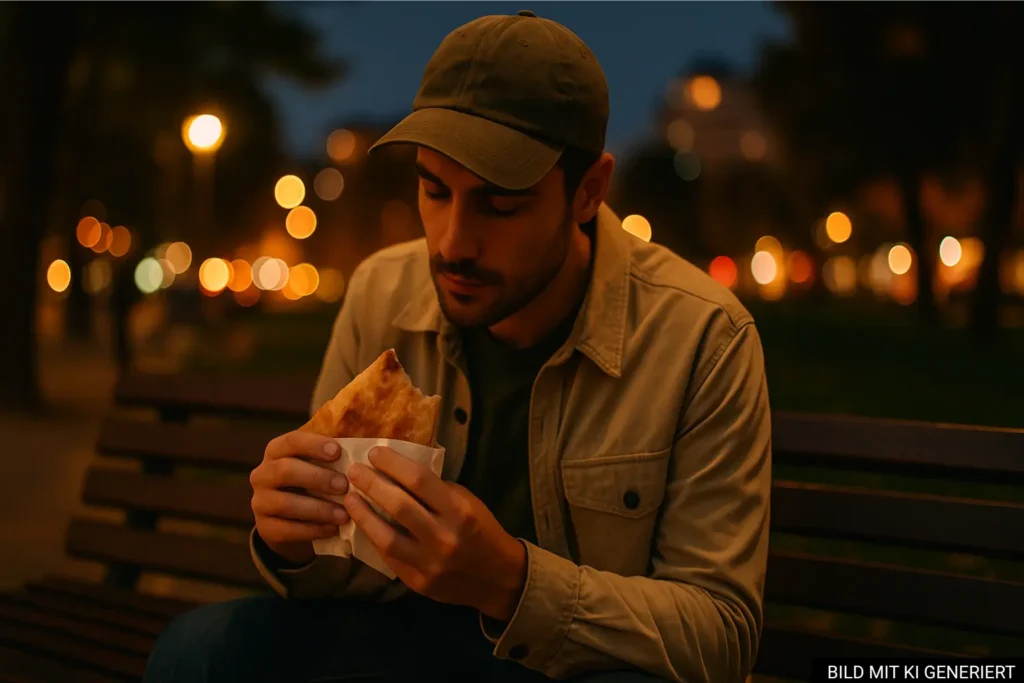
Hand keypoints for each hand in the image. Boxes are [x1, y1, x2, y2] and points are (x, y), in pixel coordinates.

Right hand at [250, 430, 350, 565]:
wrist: (290, 521)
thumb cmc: (312, 484)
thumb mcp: (318, 466)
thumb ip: (333, 455)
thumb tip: (367, 445)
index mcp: (277, 451)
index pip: (291, 441)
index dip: (314, 445)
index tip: (338, 452)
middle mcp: (262, 474)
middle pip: (285, 470)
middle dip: (317, 478)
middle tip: (344, 486)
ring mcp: (260, 501)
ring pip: (285, 503)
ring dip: (318, 508)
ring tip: (344, 514)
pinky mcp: (264, 527)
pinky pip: (287, 529)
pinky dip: (313, 529)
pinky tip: (333, 529)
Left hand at [345, 447, 526, 619]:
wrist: (499, 579)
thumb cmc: (483, 531)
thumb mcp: (468, 503)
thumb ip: (437, 491)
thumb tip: (399, 473)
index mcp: (459, 511)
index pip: (419, 480)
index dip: (393, 464)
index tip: (374, 453)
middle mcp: (443, 537)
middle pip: (398, 506)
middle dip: (371, 484)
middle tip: (353, 471)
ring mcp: (429, 563)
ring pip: (386, 536)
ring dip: (363, 514)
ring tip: (348, 498)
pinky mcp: (417, 582)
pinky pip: (388, 557)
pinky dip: (373, 538)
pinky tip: (362, 524)